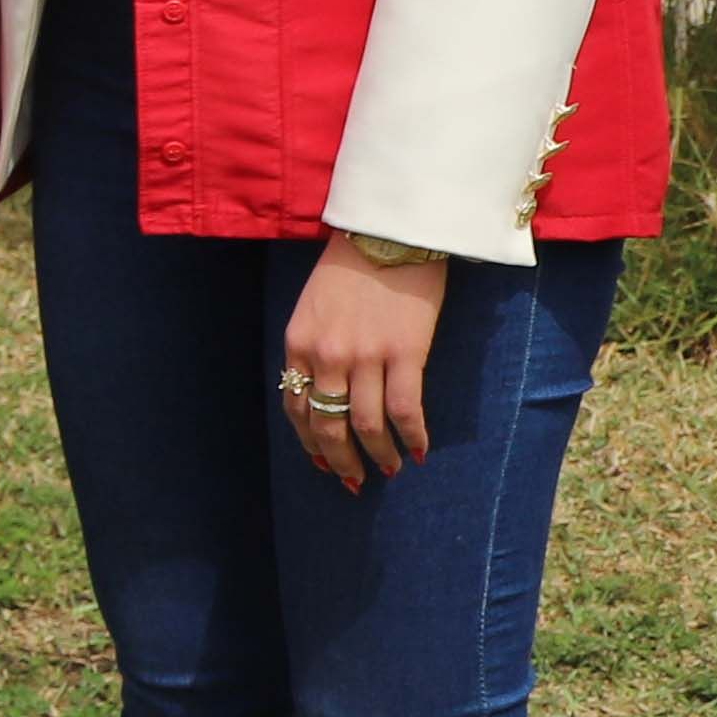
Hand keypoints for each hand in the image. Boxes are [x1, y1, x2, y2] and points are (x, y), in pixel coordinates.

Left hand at [277, 232, 451, 491]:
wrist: (389, 234)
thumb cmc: (351, 268)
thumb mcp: (313, 308)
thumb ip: (313, 349)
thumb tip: (325, 393)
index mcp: (298, 344)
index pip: (296, 407)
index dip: (309, 442)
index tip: (321, 461)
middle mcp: (326, 356)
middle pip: (327, 425)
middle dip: (339, 461)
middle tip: (353, 482)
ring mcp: (365, 357)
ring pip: (366, 426)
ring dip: (378, 456)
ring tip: (389, 470)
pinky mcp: (404, 353)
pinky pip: (405, 410)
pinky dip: (413, 437)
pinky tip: (420, 451)